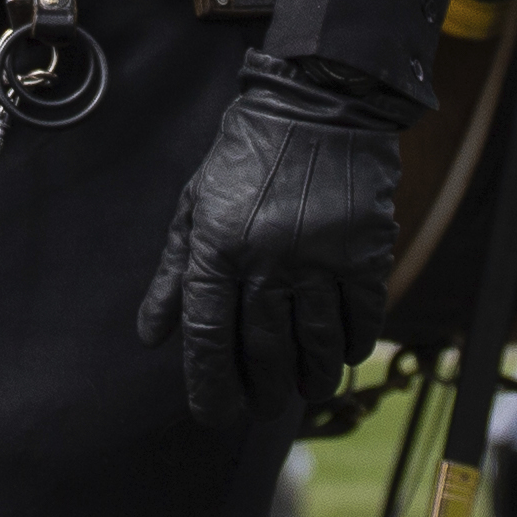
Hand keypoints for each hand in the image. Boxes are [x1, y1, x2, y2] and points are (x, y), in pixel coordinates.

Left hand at [136, 54, 417, 425]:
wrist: (318, 102)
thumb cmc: (248, 155)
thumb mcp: (195, 204)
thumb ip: (174, 273)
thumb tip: (152, 336)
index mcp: (219, 245)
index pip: (210, 335)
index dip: (210, 384)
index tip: (215, 414)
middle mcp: (268, 256)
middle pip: (265, 349)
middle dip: (262, 390)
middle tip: (263, 408)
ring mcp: (320, 255)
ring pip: (316, 341)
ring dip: (311, 375)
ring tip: (306, 388)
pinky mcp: (364, 249)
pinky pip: (361, 315)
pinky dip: (353, 344)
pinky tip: (345, 354)